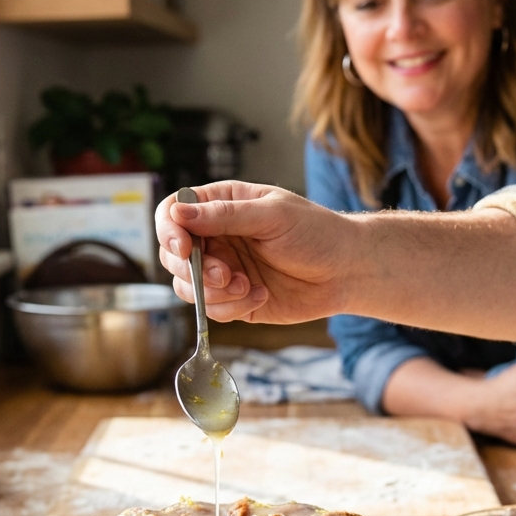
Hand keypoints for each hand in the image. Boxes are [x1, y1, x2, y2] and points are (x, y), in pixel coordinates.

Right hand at [156, 182, 354, 322]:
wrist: (347, 271)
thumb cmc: (316, 233)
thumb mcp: (273, 215)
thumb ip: (225, 215)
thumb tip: (178, 213)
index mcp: (221, 205)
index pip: (173, 213)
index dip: (168, 231)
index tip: (183, 248)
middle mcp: (216, 237)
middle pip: (172, 255)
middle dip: (194, 270)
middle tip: (225, 274)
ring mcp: (223, 270)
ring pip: (187, 287)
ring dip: (212, 292)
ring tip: (246, 286)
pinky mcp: (234, 300)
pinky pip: (212, 310)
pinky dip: (231, 307)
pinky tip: (261, 295)